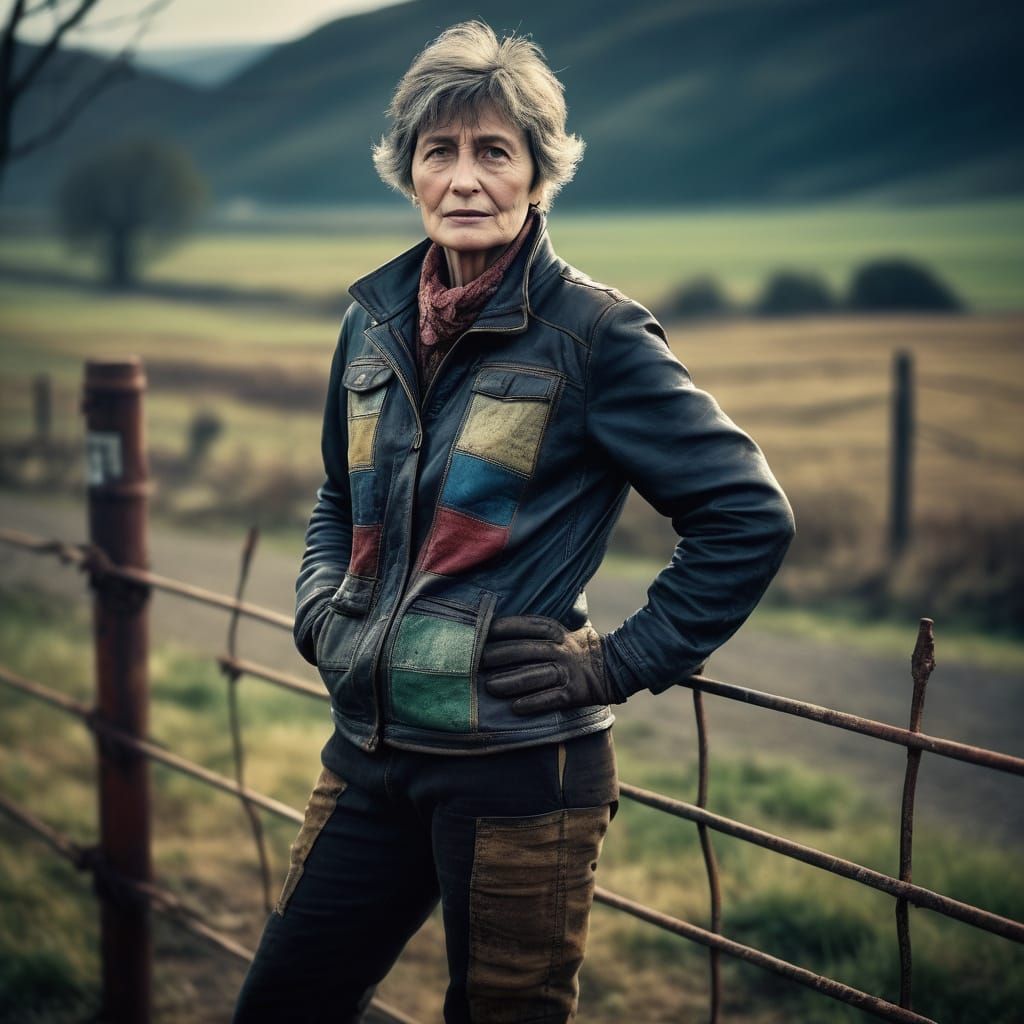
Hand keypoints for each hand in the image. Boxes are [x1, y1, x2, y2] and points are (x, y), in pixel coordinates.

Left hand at [479, 615, 616, 714]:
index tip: (485, 631)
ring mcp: (567, 672)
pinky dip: (533, 703)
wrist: (611, 668)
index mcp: (556, 632)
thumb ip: (536, 630)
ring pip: (535, 676)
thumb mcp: (560, 632)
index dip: (506, 627)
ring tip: (490, 687)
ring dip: (511, 682)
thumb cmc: (575, 649)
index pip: (528, 626)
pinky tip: (515, 708)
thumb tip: (496, 629)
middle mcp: (560, 650)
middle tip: (478, 662)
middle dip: (501, 656)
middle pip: (526, 651)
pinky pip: (550, 699)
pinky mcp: (573, 693)